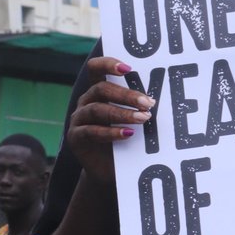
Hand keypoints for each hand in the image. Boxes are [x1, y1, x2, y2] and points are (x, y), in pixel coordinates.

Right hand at [68, 57, 154, 184]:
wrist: (109, 171)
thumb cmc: (125, 140)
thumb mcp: (133, 121)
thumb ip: (139, 107)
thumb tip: (159, 99)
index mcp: (99, 90)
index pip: (96, 68)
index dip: (109, 64)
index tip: (128, 68)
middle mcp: (86, 101)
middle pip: (102, 89)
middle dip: (127, 95)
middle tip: (148, 103)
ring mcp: (79, 118)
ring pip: (98, 109)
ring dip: (122, 113)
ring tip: (143, 119)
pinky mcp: (75, 137)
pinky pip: (91, 131)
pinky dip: (110, 132)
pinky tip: (127, 134)